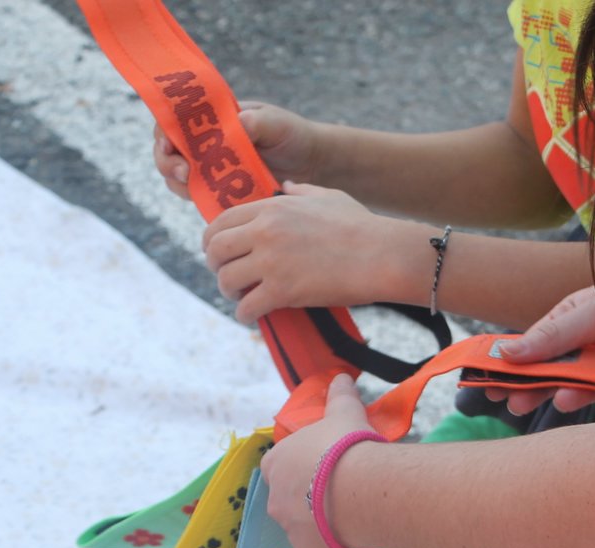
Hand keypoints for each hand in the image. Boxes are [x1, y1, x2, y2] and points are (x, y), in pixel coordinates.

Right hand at [153, 101, 320, 199]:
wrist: (313, 168)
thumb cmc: (294, 136)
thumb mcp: (278, 124)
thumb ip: (257, 121)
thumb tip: (236, 123)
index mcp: (214, 118)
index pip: (176, 119)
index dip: (164, 130)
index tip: (168, 144)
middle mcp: (206, 142)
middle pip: (169, 151)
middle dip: (167, 162)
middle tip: (183, 172)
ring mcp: (211, 168)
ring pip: (178, 177)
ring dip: (178, 183)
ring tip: (191, 186)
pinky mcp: (219, 191)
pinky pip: (199, 197)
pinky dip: (198, 200)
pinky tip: (209, 202)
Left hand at [203, 183, 403, 323]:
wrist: (381, 255)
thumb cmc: (361, 226)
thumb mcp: (329, 196)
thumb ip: (301, 191)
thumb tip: (286, 186)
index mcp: (272, 208)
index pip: (222, 221)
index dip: (213, 239)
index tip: (219, 251)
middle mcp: (265, 232)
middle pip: (216, 249)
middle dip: (215, 265)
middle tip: (228, 277)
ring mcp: (271, 262)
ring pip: (226, 280)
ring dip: (229, 292)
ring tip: (241, 297)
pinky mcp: (282, 291)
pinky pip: (246, 307)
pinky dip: (244, 315)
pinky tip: (252, 316)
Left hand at [261, 375, 378, 547]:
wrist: (359, 490)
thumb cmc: (346, 447)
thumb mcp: (343, 414)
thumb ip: (338, 396)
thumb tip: (340, 375)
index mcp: (277, 466)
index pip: (279, 470)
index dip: (302, 471)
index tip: (324, 470)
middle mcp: (276, 503)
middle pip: (291, 506)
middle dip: (312, 505)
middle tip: (344, 498)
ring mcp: (291, 536)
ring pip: (304, 538)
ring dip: (323, 535)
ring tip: (354, 526)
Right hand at [489, 265, 594, 416]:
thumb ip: (555, 335)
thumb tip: (507, 352)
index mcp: (572, 326)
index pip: (532, 350)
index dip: (510, 369)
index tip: (488, 385)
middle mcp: (590, 350)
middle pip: (552, 378)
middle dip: (534, 391)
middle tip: (515, 403)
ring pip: (585, 394)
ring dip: (575, 397)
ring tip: (568, 398)